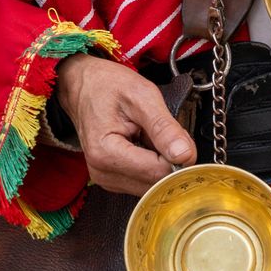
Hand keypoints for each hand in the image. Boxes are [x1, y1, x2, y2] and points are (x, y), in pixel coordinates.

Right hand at [55, 54, 195, 196]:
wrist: (85, 85)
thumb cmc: (107, 86)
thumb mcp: (142, 96)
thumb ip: (164, 127)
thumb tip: (185, 155)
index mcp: (106, 153)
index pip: (159, 173)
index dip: (178, 155)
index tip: (177, 135)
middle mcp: (103, 172)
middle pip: (156, 183)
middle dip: (170, 159)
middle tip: (162, 131)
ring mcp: (106, 178)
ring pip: (153, 185)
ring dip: (161, 162)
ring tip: (149, 136)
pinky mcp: (112, 179)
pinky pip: (144, 181)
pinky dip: (152, 165)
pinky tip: (143, 145)